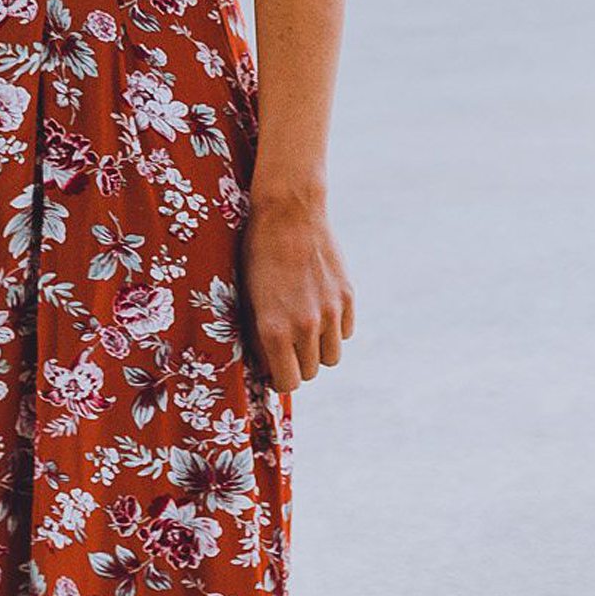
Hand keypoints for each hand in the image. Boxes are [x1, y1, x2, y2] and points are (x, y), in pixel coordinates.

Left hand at [241, 190, 354, 392]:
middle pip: (309, 373)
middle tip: (286, 346)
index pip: (287, 383)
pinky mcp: (347, 296)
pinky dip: (335, 329)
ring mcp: (331, 311)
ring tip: (304, 329)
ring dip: (318, 350)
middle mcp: (306, 326)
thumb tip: (266, 363)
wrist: (288, 211)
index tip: (273, 368)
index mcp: (274, 330)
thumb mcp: (247, 297)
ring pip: (331, 357)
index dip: (278, 379)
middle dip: (296, 364)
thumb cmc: (257, 253)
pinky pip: (346, 331)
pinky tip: (319, 309)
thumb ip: (258, 335)